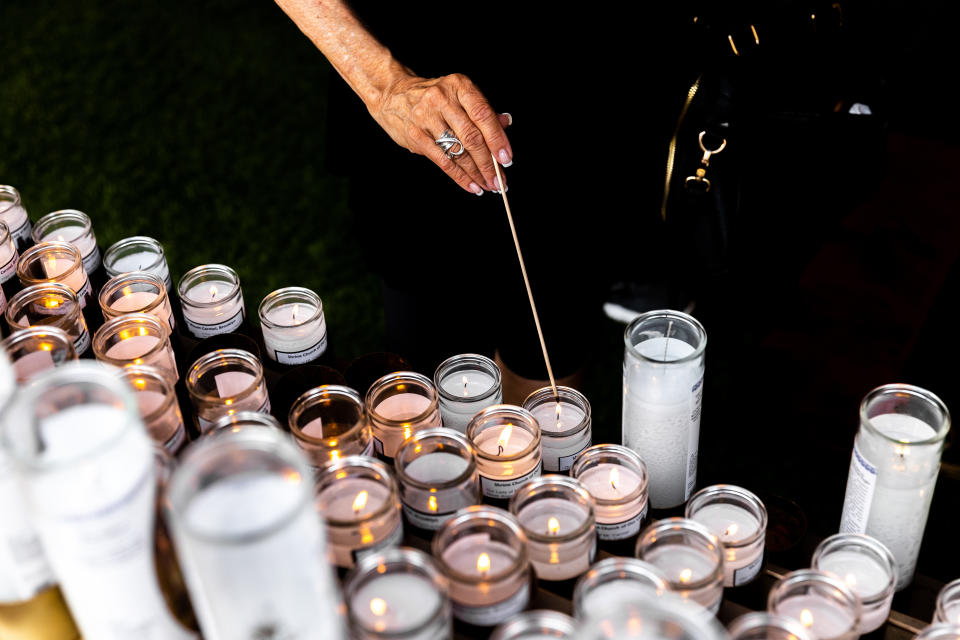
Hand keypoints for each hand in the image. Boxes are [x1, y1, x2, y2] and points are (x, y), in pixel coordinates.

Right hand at [371, 71, 512, 194]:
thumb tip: (505, 124)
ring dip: (476, 173)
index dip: (497, 139)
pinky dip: (459, 176)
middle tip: (500, 180)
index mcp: (459, 86)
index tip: (506, 158)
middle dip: (488, 163)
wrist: (393, 95)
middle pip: (472, 136)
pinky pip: (442, 161)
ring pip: (458, 151)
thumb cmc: (433, 97)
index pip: (483, 114)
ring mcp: (427, 117)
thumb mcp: (458, 95)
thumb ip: (481, 110)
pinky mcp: (416, 136)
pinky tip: (471, 185)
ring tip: (488, 185)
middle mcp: (443, 99)